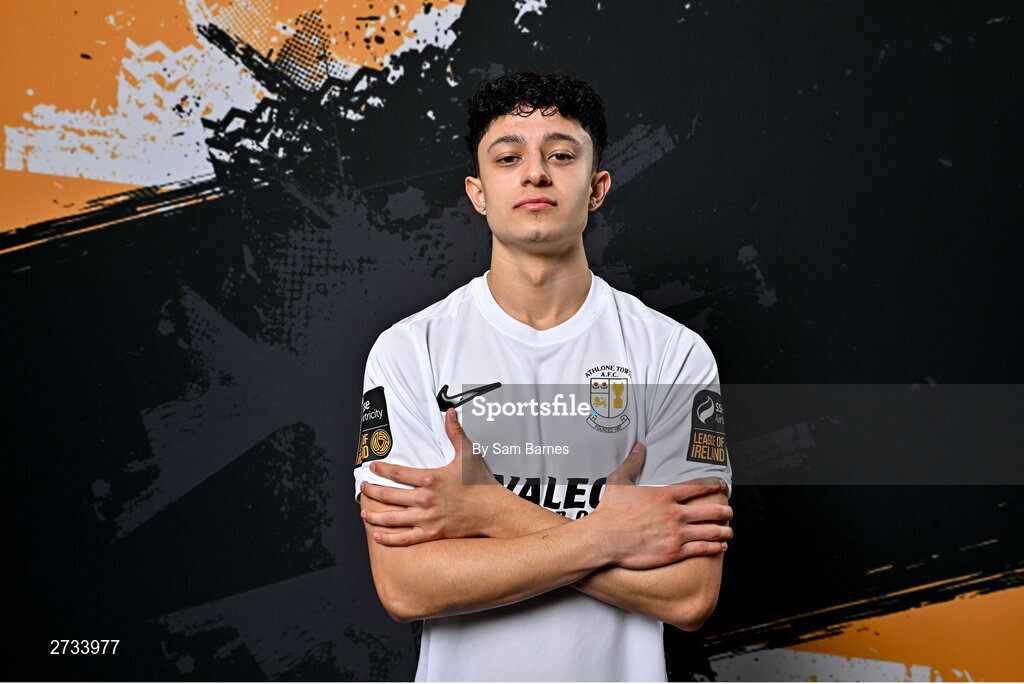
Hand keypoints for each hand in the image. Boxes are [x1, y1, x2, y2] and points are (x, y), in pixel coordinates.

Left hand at [360, 408, 507, 544]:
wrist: (493, 510)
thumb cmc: (480, 483)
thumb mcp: (467, 454)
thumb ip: (455, 432)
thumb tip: (449, 412)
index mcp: (430, 478)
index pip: (397, 473)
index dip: (381, 469)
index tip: (372, 467)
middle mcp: (425, 499)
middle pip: (388, 495)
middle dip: (371, 491)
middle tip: (363, 488)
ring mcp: (427, 518)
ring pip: (392, 518)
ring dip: (374, 515)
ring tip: (364, 512)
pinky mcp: (432, 534)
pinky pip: (405, 539)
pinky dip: (389, 538)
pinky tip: (377, 535)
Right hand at [586, 443, 732, 569]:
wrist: (603, 538)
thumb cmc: (610, 510)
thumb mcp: (619, 481)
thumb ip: (632, 462)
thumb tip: (639, 446)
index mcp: (664, 494)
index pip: (696, 488)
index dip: (713, 486)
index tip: (722, 486)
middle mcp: (675, 513)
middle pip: (710, 510)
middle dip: (724, 511)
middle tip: (730, 511)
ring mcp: (676, 533)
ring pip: (710, 531)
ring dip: (723, 530)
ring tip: (729, 530)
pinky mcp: (673, 552)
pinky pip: (701, 549)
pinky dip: (714, 547)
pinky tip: (721, 546)